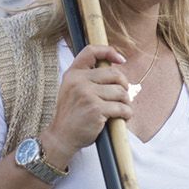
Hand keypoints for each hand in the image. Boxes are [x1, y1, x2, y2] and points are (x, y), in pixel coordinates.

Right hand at [42, 44, 131, 161]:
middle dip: (124, 86)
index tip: (121, 60)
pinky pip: (122, 107)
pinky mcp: (96, 108)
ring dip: (126, 103)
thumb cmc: (72, 115)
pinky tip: (122, 118)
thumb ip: (88, 78)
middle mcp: (78, 81)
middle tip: (122, 98)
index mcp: (73, 74)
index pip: (91, 52)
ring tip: (121, 110)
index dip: (109, 51)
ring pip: (121, 92)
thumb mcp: (73, 90)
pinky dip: (127, 114)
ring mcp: (87, 94)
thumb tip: (117, 69)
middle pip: (115, 74)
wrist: (61, 137)